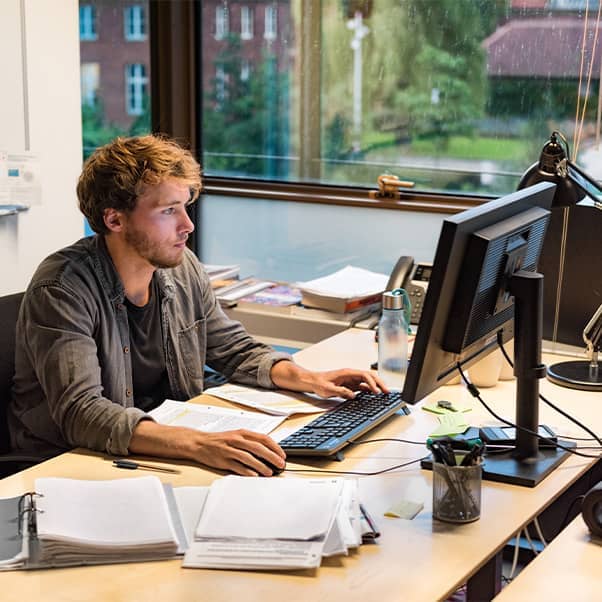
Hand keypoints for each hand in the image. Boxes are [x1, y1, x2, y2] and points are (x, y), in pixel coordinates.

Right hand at [190, 429, 286, 476]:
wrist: (200, 443)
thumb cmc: (220, 441)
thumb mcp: (236, 436)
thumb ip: (250, 442)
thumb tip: (268, 452)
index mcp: (242, 433)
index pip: (263, 438)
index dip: (275, 447)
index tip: (282, 455)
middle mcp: (236, 440)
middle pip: (258, 448)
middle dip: (271, 456)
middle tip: (280, 464)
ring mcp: (229, 450)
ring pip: (248, 457)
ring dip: (261, 466)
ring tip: (269, 472)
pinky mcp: (223, 461)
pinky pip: (237, 466)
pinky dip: (247, 471)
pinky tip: (254, 475)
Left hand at [270, 360, 387, 398]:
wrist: (312, 380)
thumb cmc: (318, 382)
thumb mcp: (328, 389)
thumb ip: (341, 392)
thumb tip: (353, 395)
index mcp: (347, 372)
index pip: (364, 375)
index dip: (372, 383)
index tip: (376, 391)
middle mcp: (351, 374)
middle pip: (369, 376)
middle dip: (379, 383)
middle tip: (386, 392)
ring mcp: (351, 379)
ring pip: (367, 381)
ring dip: (376, 386)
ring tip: (383, 394)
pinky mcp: (350, 384)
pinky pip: (362, 386)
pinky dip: (369, 390)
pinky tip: (373, 395)